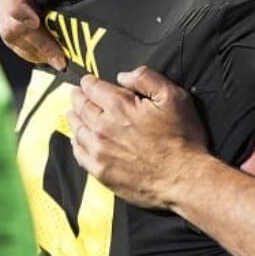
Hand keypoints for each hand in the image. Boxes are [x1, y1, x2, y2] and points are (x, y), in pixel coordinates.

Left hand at [68, 68, 210, 207]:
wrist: (184, 178)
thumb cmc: (182, 138)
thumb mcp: (173, 97)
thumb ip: (146, 78)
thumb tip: (122, 76)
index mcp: (119, 106)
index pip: (94, 88)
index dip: (88, 82)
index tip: (87, 81)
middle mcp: (103, 127)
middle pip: (82, 107)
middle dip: (78, 97)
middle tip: (75, 93)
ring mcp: (99, 151)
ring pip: (77, 129)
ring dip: (73, 118)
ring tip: (71, 113)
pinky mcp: (101, 171)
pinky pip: (79, 153)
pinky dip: (75, 143)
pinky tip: (77, 140)